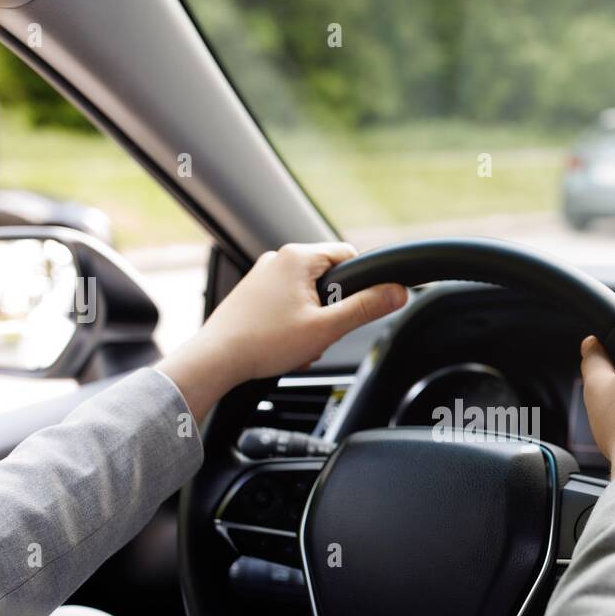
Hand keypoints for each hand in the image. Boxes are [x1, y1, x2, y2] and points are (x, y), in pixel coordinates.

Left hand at [157, 242, 406, 421]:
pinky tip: (283, 345)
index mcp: (298, 257)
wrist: (217, 359)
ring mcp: (263, 275)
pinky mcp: (253, 293)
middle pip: (328, 279)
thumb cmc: (264, 342)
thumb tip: (397, 292)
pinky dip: (293, 325)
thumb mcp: (326, 328)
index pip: (349, 256)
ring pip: (308, 296)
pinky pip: (288, 304)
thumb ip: (366, 308)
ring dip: (312, 322)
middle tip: (319, 334)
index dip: (359, 285)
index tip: (352, 311)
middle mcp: (279, 258)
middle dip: (331, 311)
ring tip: (298, 344)